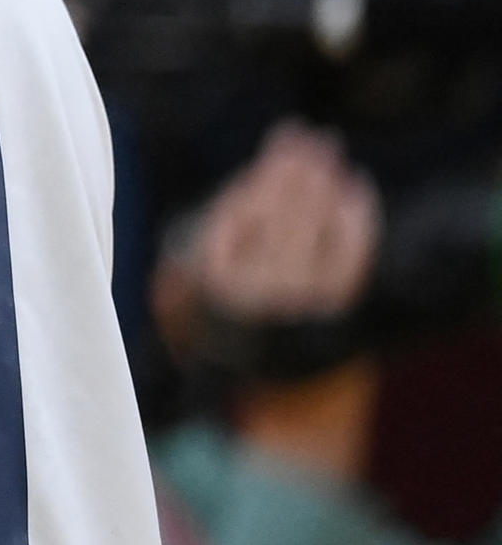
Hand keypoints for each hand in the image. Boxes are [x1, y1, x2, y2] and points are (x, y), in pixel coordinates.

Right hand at [158, 122, 384, 481]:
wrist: (279, 408)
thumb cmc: (224, 340)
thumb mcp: (187, 295)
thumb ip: (209, 243)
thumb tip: (255, 186)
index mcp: (212, 284)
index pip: (243, 214)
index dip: (263, 177)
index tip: (277, 148)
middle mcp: (258, 291)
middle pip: (282, 213)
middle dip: (294, 170)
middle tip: (305, 136)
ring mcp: (302, 301)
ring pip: (313, 227)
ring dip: (323, 185)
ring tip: (327, 153)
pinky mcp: (337, 309)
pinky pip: (349, 254)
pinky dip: (355, 220)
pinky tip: (355, 191)